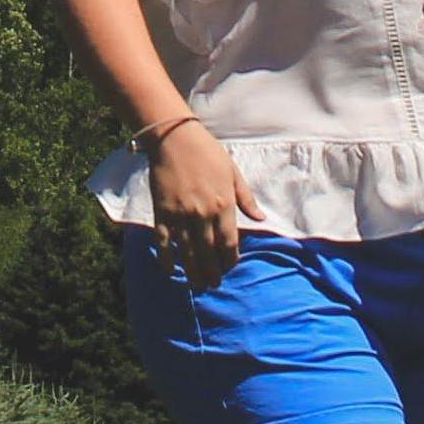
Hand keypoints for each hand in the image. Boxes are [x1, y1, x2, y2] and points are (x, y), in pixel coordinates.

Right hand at [149, 118, 263, 282]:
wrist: (175, 138)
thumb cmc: (207, 153)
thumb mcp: (233, 173)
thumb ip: (246, 199)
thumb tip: (261, 219)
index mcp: (223, 204)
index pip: (229, 243)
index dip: (229, 260)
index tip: (228, 267)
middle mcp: (203, 214)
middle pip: (209, 253)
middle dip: (212, 272)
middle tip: (212, 284)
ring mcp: (181, 216)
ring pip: (188, 253)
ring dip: (193, 271)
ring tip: (197, 283)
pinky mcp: (162, 213)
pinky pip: (164, 243)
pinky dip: (166, 259)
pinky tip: (169, 270)